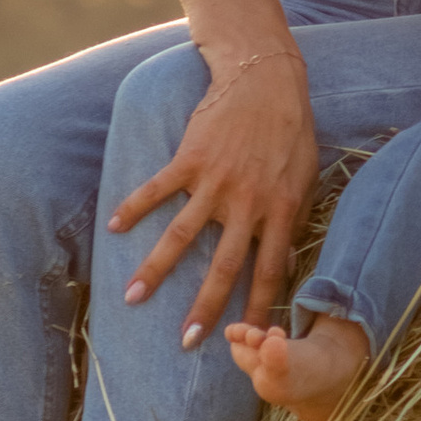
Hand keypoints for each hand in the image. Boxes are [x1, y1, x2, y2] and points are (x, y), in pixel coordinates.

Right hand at [110, 48, 318, 346]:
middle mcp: (247, 202)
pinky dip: (134, 206)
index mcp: (280, 210)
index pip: (270, 271)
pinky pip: (157, 189)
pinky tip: (114, 227)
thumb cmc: (290, 131)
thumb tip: (284, 262)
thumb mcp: (305, 178)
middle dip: (205, 307)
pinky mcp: (190, 159)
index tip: (248, 338)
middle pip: (223, 266)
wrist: (265, 79)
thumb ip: (293, 220)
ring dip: (154, 270)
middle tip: (186, 341)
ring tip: (131, 298)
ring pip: (181, 236)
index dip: (258, 307)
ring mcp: (216, 181)